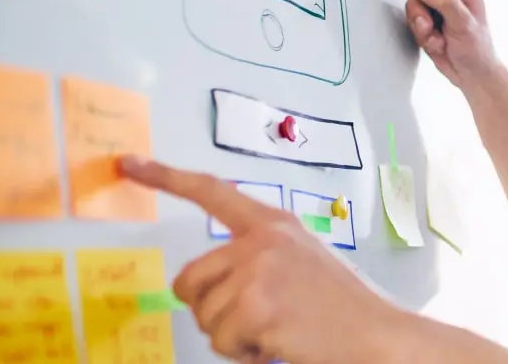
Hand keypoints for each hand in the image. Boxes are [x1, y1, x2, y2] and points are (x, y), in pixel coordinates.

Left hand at [118, 155, 406, 363]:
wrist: (378, 334)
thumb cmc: (343, 307)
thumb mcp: (303, 262)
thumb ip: (259, 257)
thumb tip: (210, 283)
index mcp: (273, 224)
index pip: (212, 191)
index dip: (166, 177)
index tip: (130, 163)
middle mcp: (262, 240)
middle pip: (189, 279)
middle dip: (210, 308)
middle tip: (255, 319)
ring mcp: (258, 271)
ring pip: (205, 317)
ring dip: (234, 335)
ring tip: (279, 330)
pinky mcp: (255, 305)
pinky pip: (221, 341)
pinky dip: (245, 353)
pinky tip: (279, 343)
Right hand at [404, 0, 500, 91]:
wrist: (471, 75)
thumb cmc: (478, 48)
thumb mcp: (464, 23)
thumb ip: (444, 1)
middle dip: (421, 5)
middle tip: (429, 23)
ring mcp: (435, 5)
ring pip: (412, 2)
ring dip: (421, 24)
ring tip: (437, 38)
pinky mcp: (425, 20)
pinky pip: (411, 19)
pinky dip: (421, 34)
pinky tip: (436, 43)